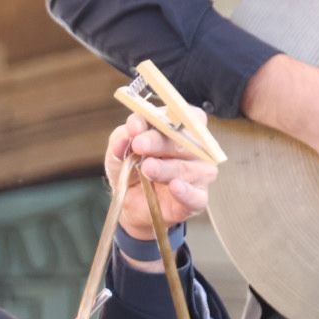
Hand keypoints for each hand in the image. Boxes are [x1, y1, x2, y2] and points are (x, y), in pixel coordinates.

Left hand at [105, 109, 218, 270]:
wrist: (131, 204)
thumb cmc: (132, 170)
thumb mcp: (119, 152)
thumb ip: (121, 140)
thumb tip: (126, 134)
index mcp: (178, 129)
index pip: (181, 114)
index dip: (161, 117)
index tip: (135, 126)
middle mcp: (194, 148)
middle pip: (184, 139)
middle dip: (159, 141)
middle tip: (139, 145)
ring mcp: (199, 174)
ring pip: (187, 167)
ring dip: (166, 167)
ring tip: (147, 168)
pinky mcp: (197, 199)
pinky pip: (196, 196)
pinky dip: (186, 191)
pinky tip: (174, 186)